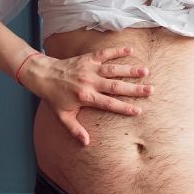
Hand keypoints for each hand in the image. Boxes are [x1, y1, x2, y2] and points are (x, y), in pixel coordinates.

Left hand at [19, 46, 151, 145]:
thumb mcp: (62, 116)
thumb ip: (75, 130)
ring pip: (113, 69)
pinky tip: (130, 50)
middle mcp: (89, 82)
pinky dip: (117, 51)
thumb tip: (87, 143)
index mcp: (85, 97)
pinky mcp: (87, 58)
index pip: (109, 104)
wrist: (43, 74)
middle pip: (115, 86)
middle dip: (134, 89)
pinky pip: (104, 53)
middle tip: (150, 90)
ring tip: (145, 71)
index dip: (124, 108)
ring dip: (129, 70)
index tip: (138, 111)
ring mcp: (89, 69)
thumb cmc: (53, 97)